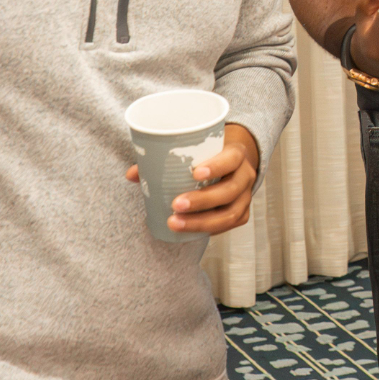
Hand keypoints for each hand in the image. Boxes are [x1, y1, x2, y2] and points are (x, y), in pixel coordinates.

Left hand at [124, 123, 260, 235]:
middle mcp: (246, 175)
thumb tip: (132, 174)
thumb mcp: (195, 149)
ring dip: (202, 222)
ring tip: (175, 223)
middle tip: (176, 205)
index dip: (217, 166)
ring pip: (230, 214)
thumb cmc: (209, 154)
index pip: (232, 158)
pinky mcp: (242, 213)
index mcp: (236, 153)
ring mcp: (246, 196)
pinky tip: (189, 230)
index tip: (194, 173)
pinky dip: (209, 229)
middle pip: (229, 190)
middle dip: (202, 200)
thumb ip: (165, 159)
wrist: (233, 161)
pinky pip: (229, 225)